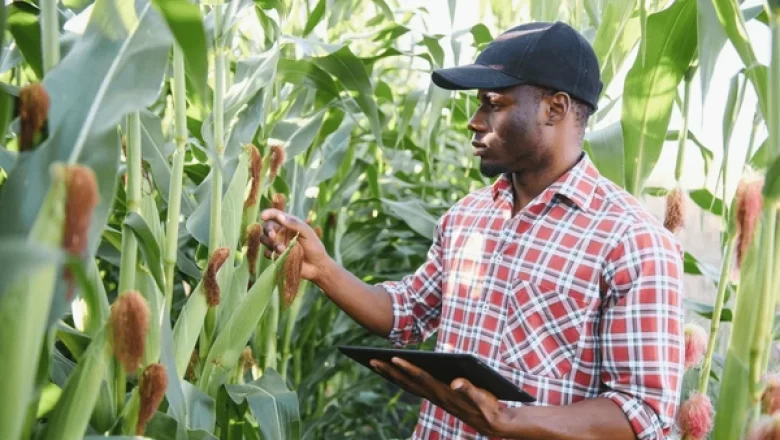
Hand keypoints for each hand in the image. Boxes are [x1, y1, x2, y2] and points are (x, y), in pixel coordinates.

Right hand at [259, 208, 331, 282]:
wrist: (317, 266)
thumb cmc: (315, 247)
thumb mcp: (307, 233)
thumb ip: (295, 224)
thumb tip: (279, 216)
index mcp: (289, 224)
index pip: (275, 215)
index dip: (268, 214)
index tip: (263, 216)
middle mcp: (281, 233)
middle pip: (267, 227)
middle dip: (268, 230)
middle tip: (273, 236)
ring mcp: (278, 244)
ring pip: (264, 240)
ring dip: (271, 243)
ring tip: (283, 249)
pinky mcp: (276, 255)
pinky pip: (267, 253)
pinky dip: (272, 254)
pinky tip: (281, 256)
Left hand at [369, 357, 508, 436]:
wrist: (491, 423)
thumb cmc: (487, 406)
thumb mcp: (481, 396)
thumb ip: (469, 388)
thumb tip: (456, 382)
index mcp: (444, 392)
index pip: (422, 377)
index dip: (408, 368)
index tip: (394, 357)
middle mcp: (435, 395)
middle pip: (407, 381)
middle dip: (390, 370)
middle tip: (372, 359)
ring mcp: (433, 397)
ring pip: (407, 384)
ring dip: (391, 374)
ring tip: (376, 363)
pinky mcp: (436, 397)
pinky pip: (413, 387)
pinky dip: (400, 378)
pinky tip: (393, 372)